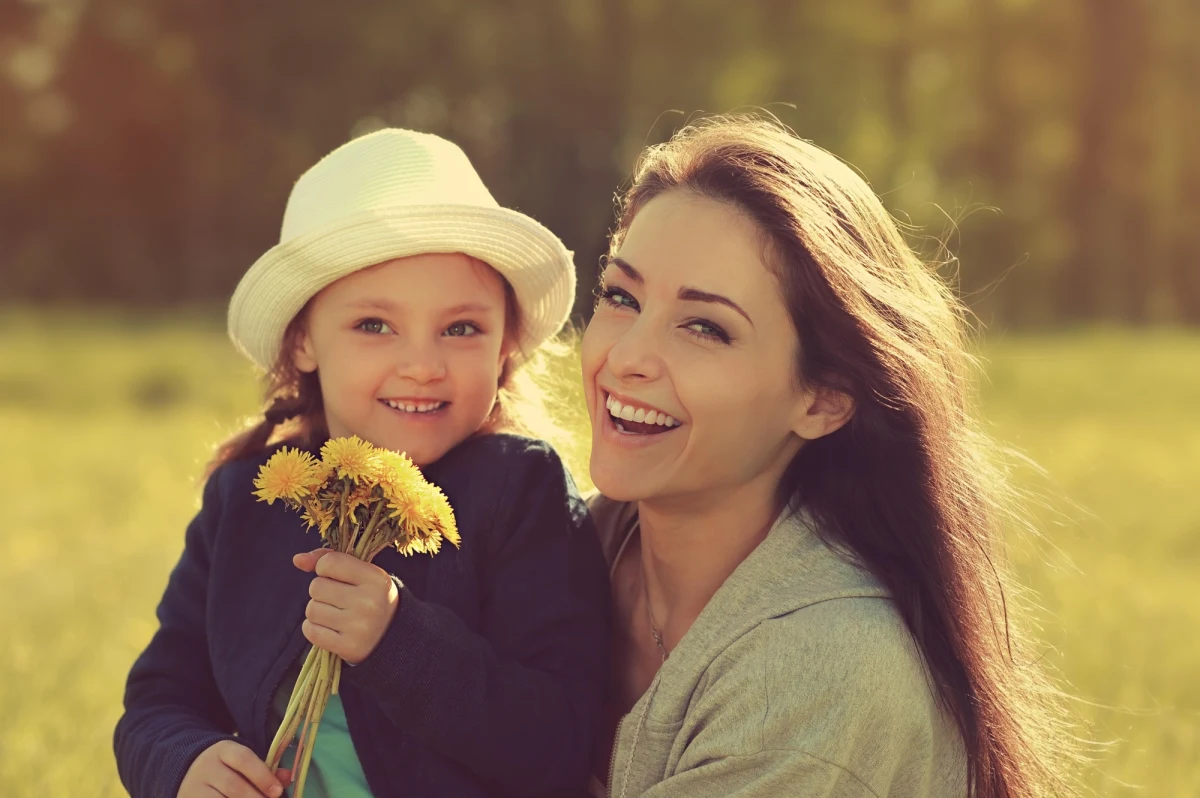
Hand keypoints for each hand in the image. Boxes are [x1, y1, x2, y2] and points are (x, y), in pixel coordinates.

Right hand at [178, 740, 289, 796]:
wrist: (187, 768)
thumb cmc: (225, 766)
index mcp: (223, 750)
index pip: (244, 759)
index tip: (277, 792)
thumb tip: (288, 778)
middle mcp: (206, 767)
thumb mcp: (243, 761)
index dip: (263, 776)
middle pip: (233, 785)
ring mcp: (194, 787)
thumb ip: (266, 769)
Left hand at [292, 549, 399, 664]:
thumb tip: (298, 559)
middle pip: (316, 587)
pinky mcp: (348, 647)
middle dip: (321, 592)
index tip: (336, 576)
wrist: (391, 636)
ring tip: (335, 614)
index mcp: (376, 579)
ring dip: (318, 611)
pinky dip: (314, 629)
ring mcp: (359, 626)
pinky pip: (310, 631)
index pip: (329, 563)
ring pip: (311, 609)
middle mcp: (369, 602)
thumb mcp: (362, 573)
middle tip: (338, 598)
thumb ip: (331, 560)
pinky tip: (330, 628)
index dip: (324, 568)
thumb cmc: (371, 597)